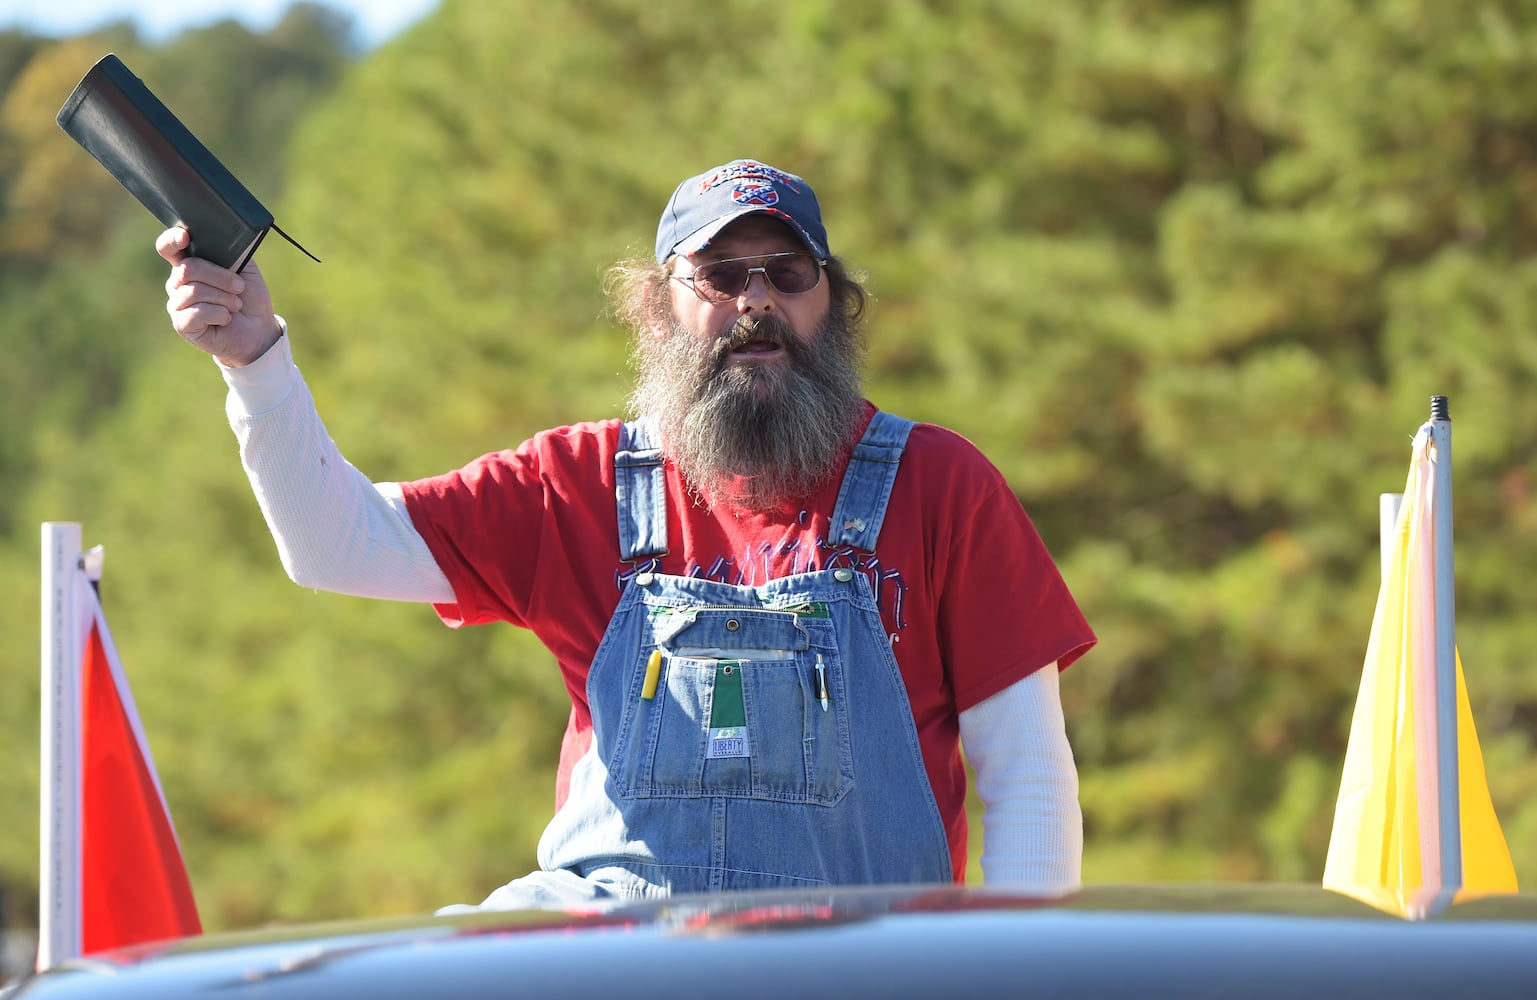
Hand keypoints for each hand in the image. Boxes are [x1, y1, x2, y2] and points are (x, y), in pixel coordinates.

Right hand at [157, 227, 280, 366]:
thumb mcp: (245, 268)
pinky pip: (196, 313)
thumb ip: (231, 251)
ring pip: (194, 291)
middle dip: (220, 277)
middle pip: (188, 268)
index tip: (185, 237)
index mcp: (190, 263)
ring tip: (235, 304)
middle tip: (239, 286)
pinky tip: (226, 318)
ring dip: (223, 298)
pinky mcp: (182, 325)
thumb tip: (220, 238)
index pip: (169, 247)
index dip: (172, 240)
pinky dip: (219, 314)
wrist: (258, 329)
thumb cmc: (249, 296)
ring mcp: (177, 304)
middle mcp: (178, 282)